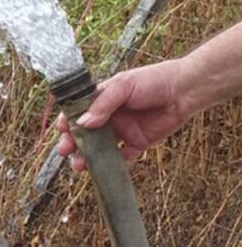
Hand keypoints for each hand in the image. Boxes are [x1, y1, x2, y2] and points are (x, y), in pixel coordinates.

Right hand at [56, 59, 193, 171]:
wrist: (184, 90)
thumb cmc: (152, 80)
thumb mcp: (123, 86)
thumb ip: (103, 104)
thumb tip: (83, 123)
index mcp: (101, 100)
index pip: (78, 113)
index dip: (67, 121)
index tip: (62, 129)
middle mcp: (109, 117)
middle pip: (85, 133)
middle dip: (72, 143)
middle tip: (65, 151)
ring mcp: (122, 131)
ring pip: (99, 148)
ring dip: (88, 157)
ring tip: (80, 165)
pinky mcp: (138, 143)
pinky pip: (123, 157)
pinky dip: (115, 164)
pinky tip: (108, 166)